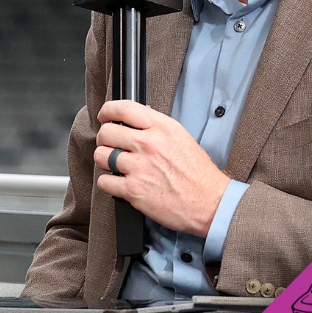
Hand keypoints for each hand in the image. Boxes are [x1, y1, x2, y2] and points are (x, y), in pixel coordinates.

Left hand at [94, 99, 230, 237]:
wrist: (211, 203)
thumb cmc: (199, 174)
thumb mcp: (181, 137)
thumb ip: (156, 127)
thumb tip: (135, 119)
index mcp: (162, 128)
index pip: (123, 108)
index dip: (107, 111)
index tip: (104, 116)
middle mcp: (148, 144)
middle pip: (106, 133)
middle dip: (105, 140)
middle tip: (111, 146)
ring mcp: (139, 167)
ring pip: (100, 156)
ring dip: (104, 161)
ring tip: (115, 165)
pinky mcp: (133, 190)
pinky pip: (104, 181)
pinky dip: (108, 183)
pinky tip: (118, 183)